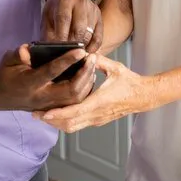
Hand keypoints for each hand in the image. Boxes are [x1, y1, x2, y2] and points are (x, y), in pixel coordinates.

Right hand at [0, 45, 96, 111]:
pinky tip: (89, 77)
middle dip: (84, 74)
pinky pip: (74, 103)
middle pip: (70, 90)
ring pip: (75, 99)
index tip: (81, 51)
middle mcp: (41, 97)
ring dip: (87, 82)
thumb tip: (27, 50)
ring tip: (92, 64)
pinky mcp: (53, 109)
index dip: (67, 61)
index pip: (51, 72)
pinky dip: (85, 90)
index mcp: (29, 84)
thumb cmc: (5, 73)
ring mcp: (48, 106)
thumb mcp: (7, 60)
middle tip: (92, 57)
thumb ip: (18, 54)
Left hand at [34, 56, 154, 131]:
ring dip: (57, 123)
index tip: (43, 113)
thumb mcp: (115, 68)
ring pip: (72, 127)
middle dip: (51, 121)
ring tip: (44, 115)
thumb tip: (86, 53)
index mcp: (99, 102)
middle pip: (69, 124)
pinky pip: (79, 125)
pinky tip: (59, 114)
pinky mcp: (98, 120)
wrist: (143, 97)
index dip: (57, 114)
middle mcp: (96, 114)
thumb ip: (99, 61)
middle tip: (36, 114)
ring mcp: (97, 119)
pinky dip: (66, 122)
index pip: (74, 112)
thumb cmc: (130, 82)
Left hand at [42, 0, 102, 51]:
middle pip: (79, 29)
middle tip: (67, 55)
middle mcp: (81, 3)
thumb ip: (48, 33)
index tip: (59, 49)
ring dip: (82, 47)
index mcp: (65, 0)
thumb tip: (51, 51)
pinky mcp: (100, 18)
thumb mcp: (48, 16)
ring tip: (74, 55)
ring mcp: (93, 10)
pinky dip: (92, 48)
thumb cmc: (57, 10)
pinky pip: (98, 37)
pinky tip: (85, 53)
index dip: (61, 36)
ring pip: (89, 34)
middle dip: (73, 44)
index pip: (64, 19)